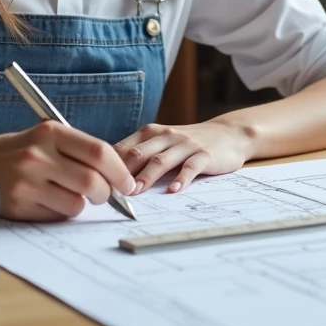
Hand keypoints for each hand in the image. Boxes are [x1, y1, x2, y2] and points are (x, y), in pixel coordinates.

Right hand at [0, 122, 135, 220]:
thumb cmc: (21, 150)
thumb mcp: (47, 137)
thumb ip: (80, 151)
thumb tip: (121, 177)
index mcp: (51, 132)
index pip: (98, 152)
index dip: (120, 171)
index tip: (128, 183)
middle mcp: (38, 155)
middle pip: (92, 182)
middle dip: (106, 193)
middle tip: (105, 195)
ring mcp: (27, 181)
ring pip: (77, 204)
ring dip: (83, 204)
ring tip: (71, 195)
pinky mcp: (19, 204)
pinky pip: (57, 216)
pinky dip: (62, 212)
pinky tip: (50, 201)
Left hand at [114, 120, 255, 194]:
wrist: (228, 134)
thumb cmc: (188, 144)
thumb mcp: (162, 143)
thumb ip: (140, 155)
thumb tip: (108, 178)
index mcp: (150, 133)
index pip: (124, 149)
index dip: (109, 167)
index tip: (97, 186)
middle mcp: (166, 135)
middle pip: (138, 154)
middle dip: (123, 173)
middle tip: (110, 193)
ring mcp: (185, 144)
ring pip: (161, 160)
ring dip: (146, 177)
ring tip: (136, 192)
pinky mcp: (205, 154)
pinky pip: (191, 167)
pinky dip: (181, 178)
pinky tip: (174, 190)